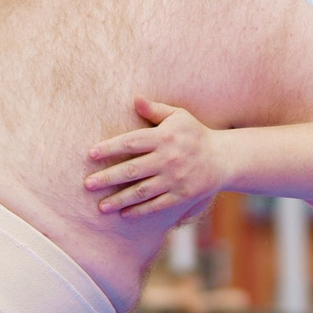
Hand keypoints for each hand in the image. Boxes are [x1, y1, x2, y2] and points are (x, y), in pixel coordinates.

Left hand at [87, 100, 225, 216]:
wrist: (224, 158)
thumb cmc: (195, 134)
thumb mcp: (179, 116)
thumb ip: (155, 110)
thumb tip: (135, 99)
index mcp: (164, 137)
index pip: (131, 142)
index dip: (110, 148)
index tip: (91, 154)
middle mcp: (168, 159)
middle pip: (132, 170)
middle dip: (108, 178)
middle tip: (88, 184)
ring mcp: (175, 179)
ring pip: (142, 191)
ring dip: (119, 199)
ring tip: (101, 207)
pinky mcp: (182, 195)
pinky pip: (157, 205)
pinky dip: (140, 210)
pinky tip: (124, 213)